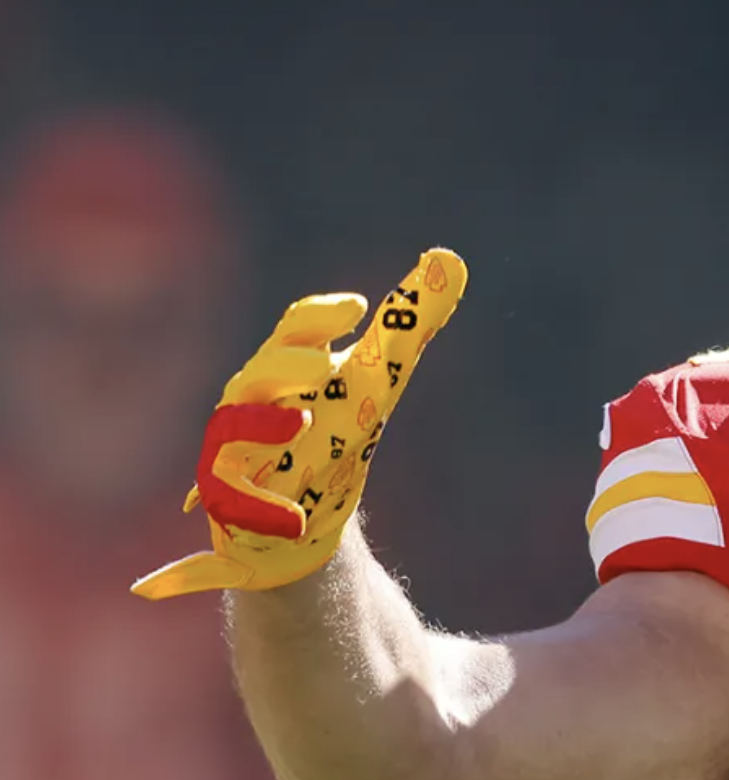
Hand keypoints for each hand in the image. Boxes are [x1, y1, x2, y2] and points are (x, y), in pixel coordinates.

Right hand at [132, 249, 466, 598]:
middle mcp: (254, 399)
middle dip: (286, 364)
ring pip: (230, 430)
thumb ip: (410, 322)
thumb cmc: (337, 426)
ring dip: (262, 425)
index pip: (296, 326)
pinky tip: (294, 520)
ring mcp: (235, 447)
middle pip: (259, 372)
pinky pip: (232, 500)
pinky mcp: (228, 497)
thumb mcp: (381, 376)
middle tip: (323, 365)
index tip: (360, 307)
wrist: (310, 507)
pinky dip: (260, 508)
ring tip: (301, 423)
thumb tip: (450, 259)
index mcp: (289, 363)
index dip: (322, 315)